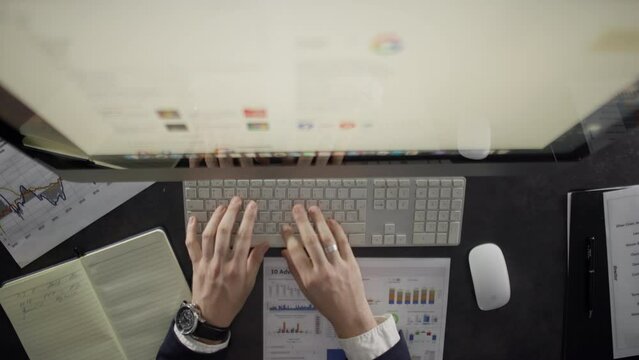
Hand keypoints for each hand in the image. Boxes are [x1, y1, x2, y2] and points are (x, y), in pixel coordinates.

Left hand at [185, 196, 269, 331]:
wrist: (210, 315)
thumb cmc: (233, 299)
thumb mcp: (250, 283)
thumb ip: (255, 261)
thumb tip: (265, 243)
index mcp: (237, 267)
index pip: (244, 238)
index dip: (248, 219)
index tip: (252, 206)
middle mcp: (221, 262)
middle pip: (225, 232)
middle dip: (231, 213)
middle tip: (237, 200)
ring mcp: (206, 262)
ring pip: (208, 235)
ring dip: (215, 217)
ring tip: (222, 206)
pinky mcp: (195, 263)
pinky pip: (191, 245)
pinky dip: (191, 230)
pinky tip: (194, 218)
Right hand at [280, 205, 376, 337]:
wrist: (349, 313)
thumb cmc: (325, 303)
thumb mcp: (305, 290)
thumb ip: (295, 270)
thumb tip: (285, 251)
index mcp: (309, 279)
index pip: (295, 253)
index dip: (288, 237)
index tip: (285, 226)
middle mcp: (323, 271)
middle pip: (310, 241)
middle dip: (302, 222)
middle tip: (296, 208)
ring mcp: (338, 266)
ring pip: (327, 239)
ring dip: (319, 221)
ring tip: (312, 209)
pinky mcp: (351, 263)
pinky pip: (343, 243)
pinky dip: (337, 230)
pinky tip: (330, 221)